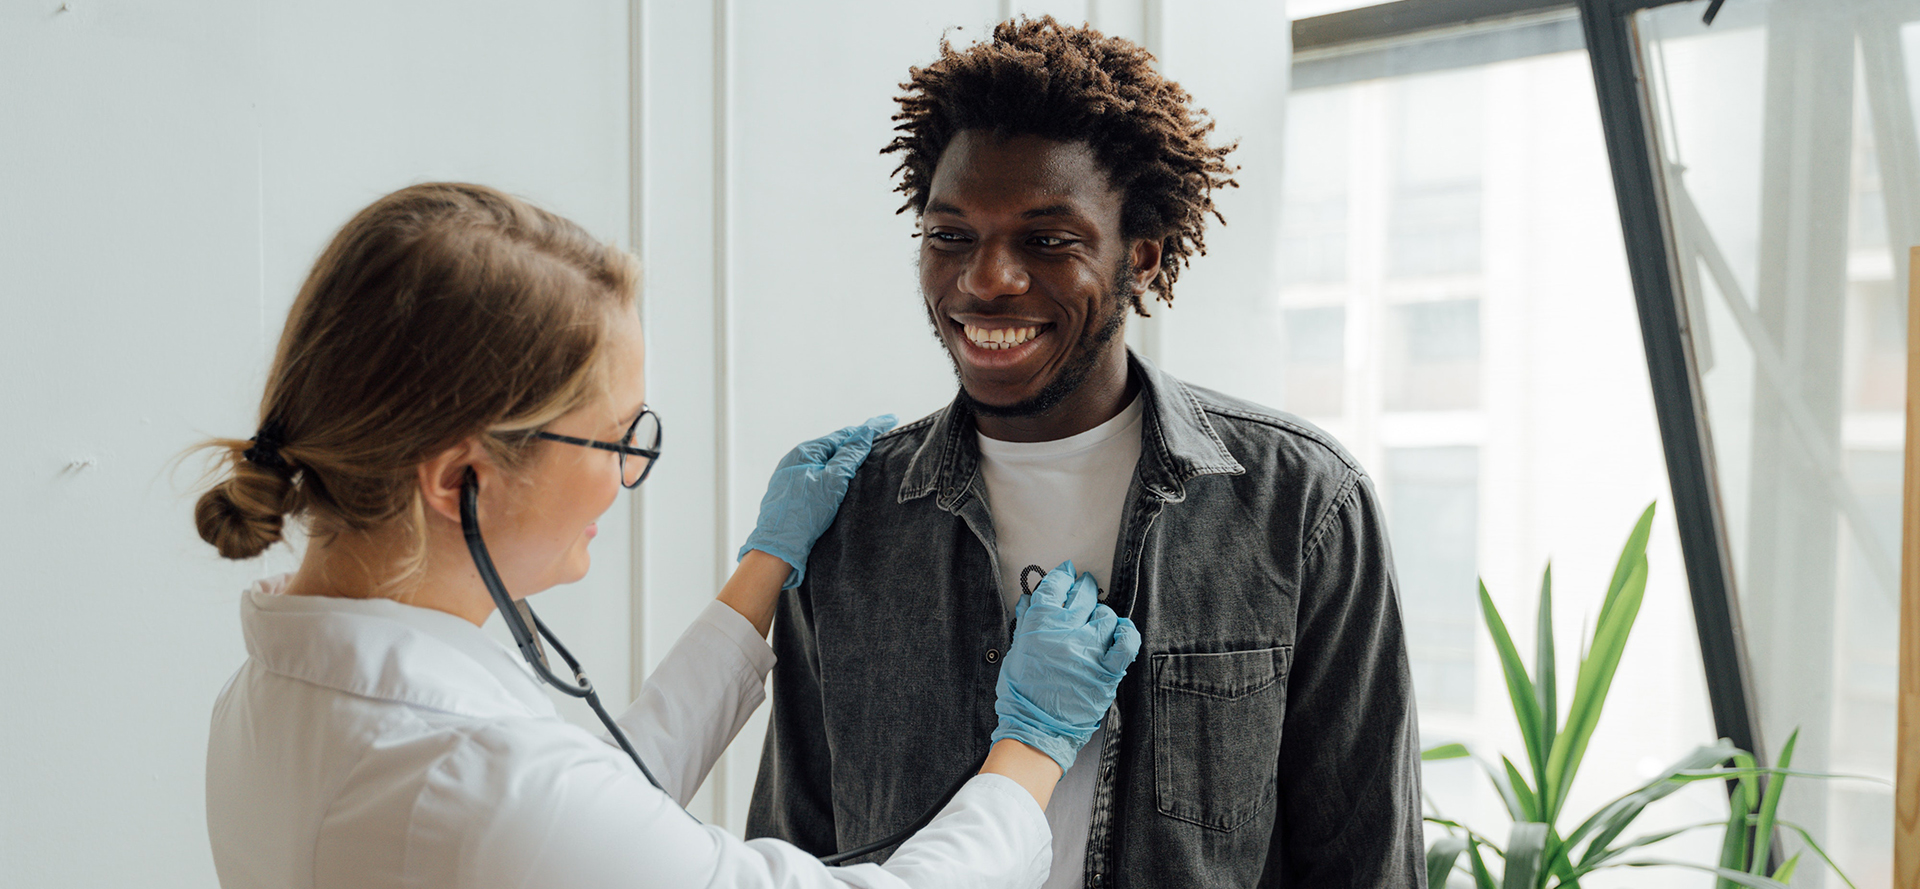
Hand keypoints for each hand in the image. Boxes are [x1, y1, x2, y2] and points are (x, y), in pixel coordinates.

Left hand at [737, 415, 894, 588]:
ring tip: (865, 459)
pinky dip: (833, 477)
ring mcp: (791, 479)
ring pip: (825, 465)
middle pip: (833, 448)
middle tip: (880, 439)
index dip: (867, 429)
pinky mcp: (792, 496)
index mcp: (805, 452)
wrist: (778, 548)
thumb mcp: (833, 481)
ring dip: (844, 462)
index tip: (889, 420)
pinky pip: (818, 479)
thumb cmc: (803, 514)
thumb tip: (864, 433)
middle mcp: (795, 461)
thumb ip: (850, 455)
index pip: (843, 435)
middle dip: (856, 444)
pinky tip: (842, 483)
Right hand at [991, 560, 1141, 771]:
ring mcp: (1088, 650)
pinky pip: (1125, 643)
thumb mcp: (1015, 652)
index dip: (1062, 576)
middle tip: (1084, 586)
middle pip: (1082, 595)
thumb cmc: (1021, 693)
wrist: (1035, 727)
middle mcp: (1065, 631)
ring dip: (1101, 614)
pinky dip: (1126, 633)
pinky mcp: (1106, 670)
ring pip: (1105, 615)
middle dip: (1084, 587)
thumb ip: (1025, 623)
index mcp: (1040, 624)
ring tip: (1096, 619)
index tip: (1067, 573)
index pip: (1055, 587)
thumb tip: (1027, 599)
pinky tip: (1122, 630)